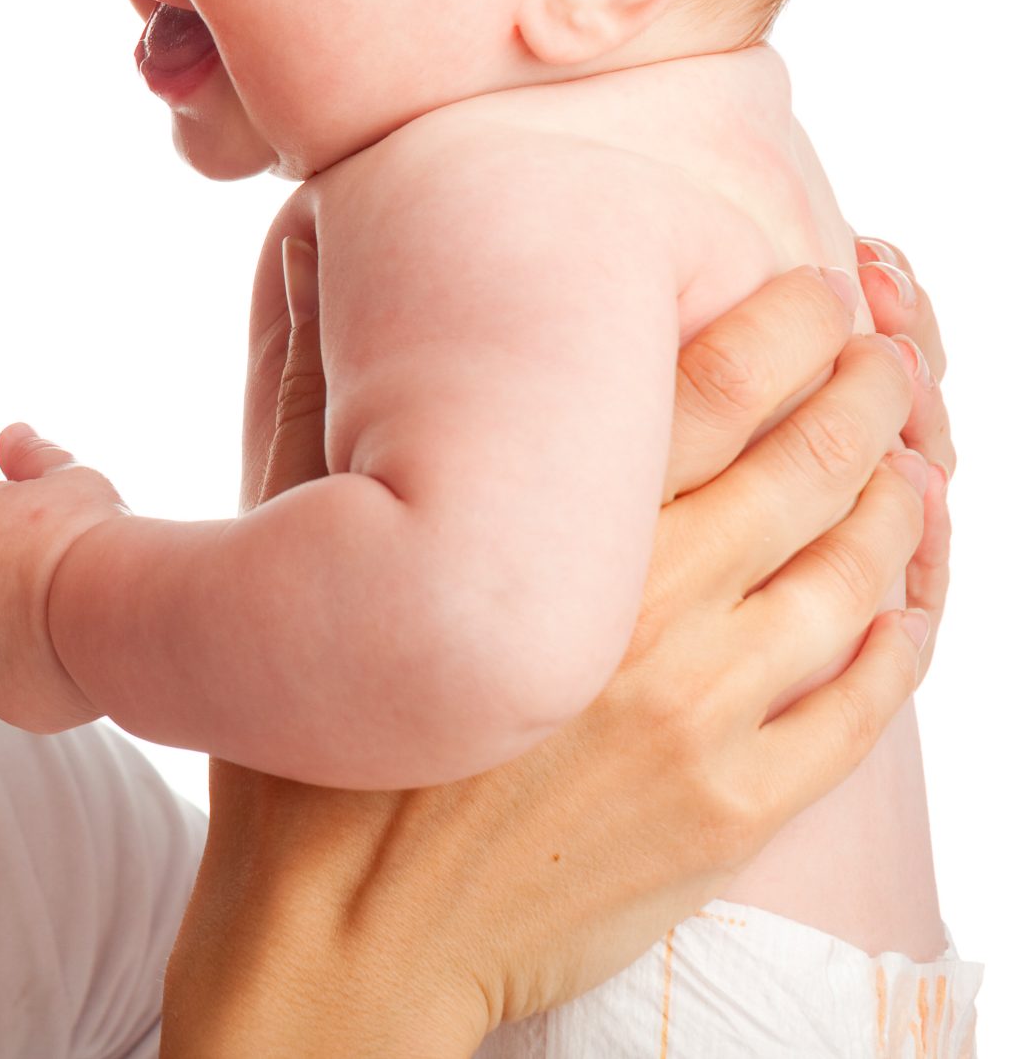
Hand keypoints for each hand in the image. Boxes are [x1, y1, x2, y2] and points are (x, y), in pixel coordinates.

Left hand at [0, 424, 124, 732]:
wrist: (124, 622)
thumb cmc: (101, 539)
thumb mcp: (74, 483)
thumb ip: (33, 459)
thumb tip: (9, 432)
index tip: (32, 516)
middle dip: (9, 564)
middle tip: (65, 564)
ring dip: (21, 617)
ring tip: (80, 609)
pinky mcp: (0, 694)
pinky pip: (12, 675)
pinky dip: (37, 665)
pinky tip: (81, 649)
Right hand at [162, 259, 951, 1055]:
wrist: (342, 940)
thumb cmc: (308, 744)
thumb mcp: (286, 544)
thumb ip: (311, 391)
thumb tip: (309, 256)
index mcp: (551, 541)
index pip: (710, 393)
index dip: (782, 324)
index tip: (809, 289)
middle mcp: (644, 620)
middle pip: (806, 471)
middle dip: (865, 393)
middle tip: (884, 351)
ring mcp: (702, 722)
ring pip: (853, 580)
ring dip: (899, 502)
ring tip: (905, 459)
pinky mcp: (732, 815)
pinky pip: (864, 706)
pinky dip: (906, 632)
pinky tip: (909, 594)